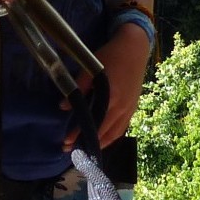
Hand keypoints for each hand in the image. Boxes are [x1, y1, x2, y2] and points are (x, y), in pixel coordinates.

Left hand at [62, 21, 150, 149]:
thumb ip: (79, 87)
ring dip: (100, 144)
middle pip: (104, 133)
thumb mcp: (92, 67)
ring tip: (85, 150)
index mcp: (112, 98)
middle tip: (70, 150)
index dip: (79, 134)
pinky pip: (122, 128)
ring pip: (114, 134)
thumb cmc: (112, 56)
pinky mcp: (133, 107)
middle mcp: (122, 108)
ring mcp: (129, 109)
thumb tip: (64, 106)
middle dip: (87, 143)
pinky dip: (111, 137)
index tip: (66, 142)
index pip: (93, 123)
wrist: (135, 49)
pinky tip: (102, 139)